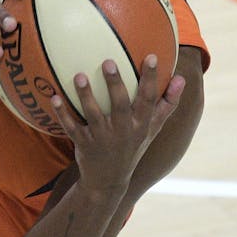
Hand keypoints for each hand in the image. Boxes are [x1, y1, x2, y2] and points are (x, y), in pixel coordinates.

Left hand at [52, 55, 185, 195]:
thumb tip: (182, 78)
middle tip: (108, 61)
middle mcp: (123, 131)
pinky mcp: (83, 144)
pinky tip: (53, 97)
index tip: (151, 56)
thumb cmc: (133, 146)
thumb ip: (167, 104)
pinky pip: (71, 127)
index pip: (149, 99)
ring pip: (94, 115)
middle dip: (115, 84)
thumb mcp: (153, 129)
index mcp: (141, 125)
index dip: (151, 79)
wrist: (109, 180)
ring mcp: (102, 138)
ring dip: (86, 95)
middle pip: (120, 105)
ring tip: (79, 76)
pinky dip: (62, 113)